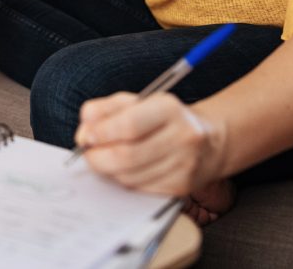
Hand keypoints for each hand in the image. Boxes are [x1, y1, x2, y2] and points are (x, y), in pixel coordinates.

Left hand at [73, 92, 226, 197]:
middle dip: (98, 157)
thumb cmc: (164, 119)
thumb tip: (84, 129)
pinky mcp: (181, 188)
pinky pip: (140, 189)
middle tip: (87, 153)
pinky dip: (124, 181)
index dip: (101, 133)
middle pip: (128, 156)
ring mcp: (184, 166)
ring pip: (130, 177)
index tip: (84, 136)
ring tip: (105, 159)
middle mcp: (182, 137)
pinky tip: (124, 170)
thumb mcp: (137, 102)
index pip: (129, 125)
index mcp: (170, 108)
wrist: (208, 142)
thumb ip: (106, 109)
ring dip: (108, 171)